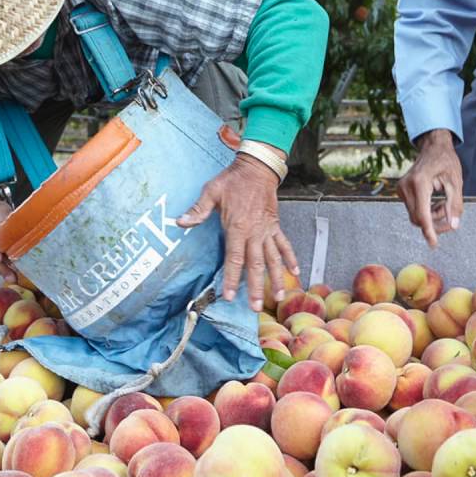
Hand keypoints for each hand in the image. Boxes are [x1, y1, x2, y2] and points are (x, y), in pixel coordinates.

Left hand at [178, 146, 297, 311]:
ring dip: (276, 279)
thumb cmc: (232, 180)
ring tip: (279, 298)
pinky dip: (290, 258)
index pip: (234, 259)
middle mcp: (254, 233)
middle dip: (256, 288)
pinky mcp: (275, 226)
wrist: (257, 168)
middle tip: (256, 308)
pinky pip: (284, 245)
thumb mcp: (211, 192)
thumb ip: (198, 210)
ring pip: (273, 259)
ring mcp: (267, 231)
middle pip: (255, 265)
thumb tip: (180, 222)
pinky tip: (295, 273)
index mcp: (237, 227)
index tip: (230, 296)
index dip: (232, 279)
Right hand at [397, 129, 463, 248]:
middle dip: (435, 223)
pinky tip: (436, 201)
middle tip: (451, 217)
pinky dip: (426, 210)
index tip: (433, 244)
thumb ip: (455, 205)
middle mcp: (406, 186)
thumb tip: (453, 225)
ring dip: (432, 216)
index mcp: (420, 183)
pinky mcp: (401, 190)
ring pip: (415, 215)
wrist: (433, 147)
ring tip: (445, 204)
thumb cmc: (446, 161)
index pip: (422, 214)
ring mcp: (401, 188)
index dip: (429, 231)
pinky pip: (413, 209)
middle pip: (418, 218)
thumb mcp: (456, 182)